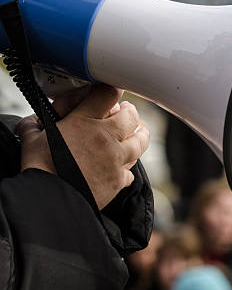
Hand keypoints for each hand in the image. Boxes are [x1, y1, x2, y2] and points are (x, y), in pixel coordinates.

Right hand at [18, 84, 149, 208]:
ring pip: (140, 143)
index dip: (113, 91)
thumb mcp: (32, 138)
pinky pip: (130, 171)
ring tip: (138, 133)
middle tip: (127, 112)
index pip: (109, 95)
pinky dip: (126, 169)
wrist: (50, 198)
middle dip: (131, 113)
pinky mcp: (118, 180)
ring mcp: (116, 159)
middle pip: (132, 117)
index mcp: (85, 121)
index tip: (113, 94)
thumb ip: (36, 124)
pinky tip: (121, 168)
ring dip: (139, 136)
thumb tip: (34, 120)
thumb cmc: (40, 167)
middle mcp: (106, 138)